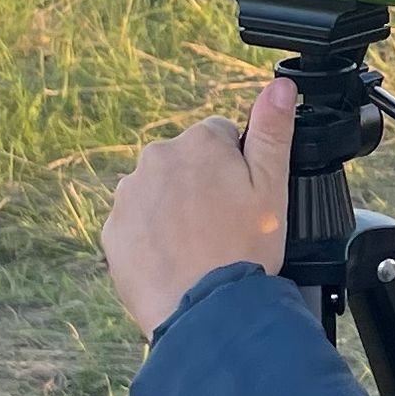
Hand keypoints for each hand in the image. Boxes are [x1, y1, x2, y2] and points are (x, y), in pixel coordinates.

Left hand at [104, 78, 295, 334]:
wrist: (203, 310)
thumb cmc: (244, 249)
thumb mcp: (273, 187)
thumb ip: (273, 131)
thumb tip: (281, 85)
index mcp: (200, 143)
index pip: (221, 138)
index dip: (237, 170)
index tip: (242, 202)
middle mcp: (157, 158)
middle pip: (186, 164)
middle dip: (202, 187)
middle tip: (223, 229)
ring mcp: (130, 194)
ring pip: (159, 193)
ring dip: (174, 211)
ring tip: (198, 248)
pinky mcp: (113, 229)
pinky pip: (136, 225)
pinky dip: (151, 238)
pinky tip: (174, 261)